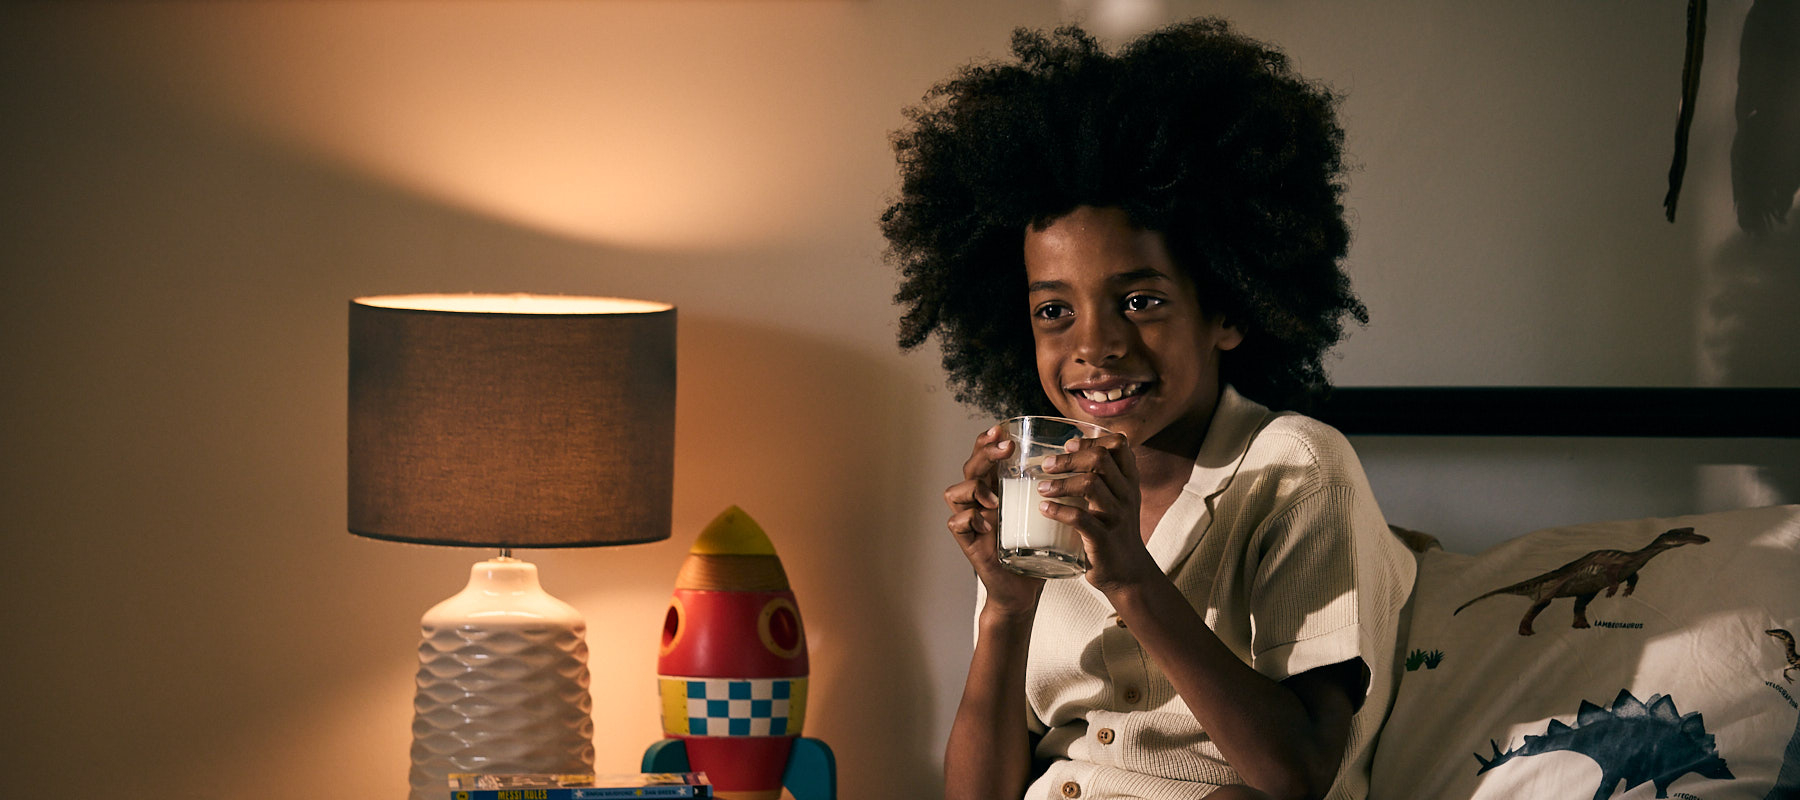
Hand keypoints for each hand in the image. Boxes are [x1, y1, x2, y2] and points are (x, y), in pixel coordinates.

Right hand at [944, 424, 1043, 613]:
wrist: (1025, 588)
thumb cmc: (1037, 548)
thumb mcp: (1048, 512)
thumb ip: (1056, 490)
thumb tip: (1082, 458)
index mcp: (997, 489)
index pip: (986, 456)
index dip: (989, 441)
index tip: (1003, 430)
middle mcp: (979, 500)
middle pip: (970, 466)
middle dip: (984, 454)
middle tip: (1005, 449)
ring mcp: (971, 521)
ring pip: (956, 491)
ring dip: (975, 488)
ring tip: (996, 499)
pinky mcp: (967, 542)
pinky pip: (956, 522)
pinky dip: (971, 519)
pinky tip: (989, 524)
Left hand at [1036, 433, 1159, 592]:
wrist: (1129, 575)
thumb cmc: (1115, 533)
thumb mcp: (1117, 501)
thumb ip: (1102, 480)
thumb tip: (1064, 455)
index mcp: (1129, 482)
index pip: (1119, 445)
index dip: (1092, 439)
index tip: (1069, 445)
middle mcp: (1126, 495)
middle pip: (1101, 458)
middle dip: (1070, 458)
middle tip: (1047, 465)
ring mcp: (1117, 517)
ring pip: (1090, 484)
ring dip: (1061, 483)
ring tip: (1042, 488)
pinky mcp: (1104, 540)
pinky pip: (1080, 518)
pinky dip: (1058, 511)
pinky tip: (1044, 509)